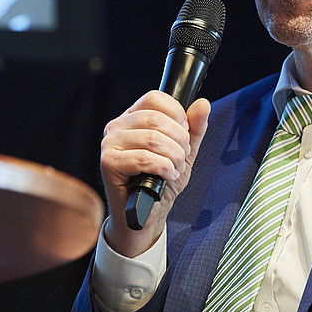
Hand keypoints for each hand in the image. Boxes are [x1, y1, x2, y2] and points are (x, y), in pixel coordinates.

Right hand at [99, 90, 210, 257]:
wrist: (148, 214)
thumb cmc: (161, 181)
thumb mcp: (185, 151)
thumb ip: (195, 128)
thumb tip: (203, 104)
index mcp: (133, 118)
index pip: (155, 98)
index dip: (177, 114)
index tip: (183, 134)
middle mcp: (117, 127)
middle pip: (157, 118)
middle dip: (180, 141)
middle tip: (181, 158)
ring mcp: (110, 144)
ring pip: (152, 138)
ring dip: (173, 157)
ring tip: (175, 169)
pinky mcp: (109, 163)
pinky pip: (144, 158)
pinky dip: (163, 168)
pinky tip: (166, 176)